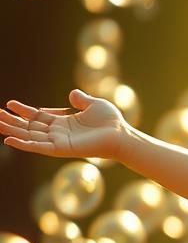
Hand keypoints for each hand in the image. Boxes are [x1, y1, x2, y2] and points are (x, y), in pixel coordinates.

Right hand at [0, 89, 126, 159]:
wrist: (121, 134)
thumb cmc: (111, 121)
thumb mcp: (94, 104)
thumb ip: (81, 99)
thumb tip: (73, 93)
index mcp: (63, 122)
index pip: (38, 117)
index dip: (23, 111)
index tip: (9, 104)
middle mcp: (58, 133)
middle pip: (29, 127)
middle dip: (12, 121)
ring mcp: (58, 141)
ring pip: (30, 136)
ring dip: (13, 131)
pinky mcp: (61, 149)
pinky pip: (38, 147)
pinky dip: (24, 144)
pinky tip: (9, 140)